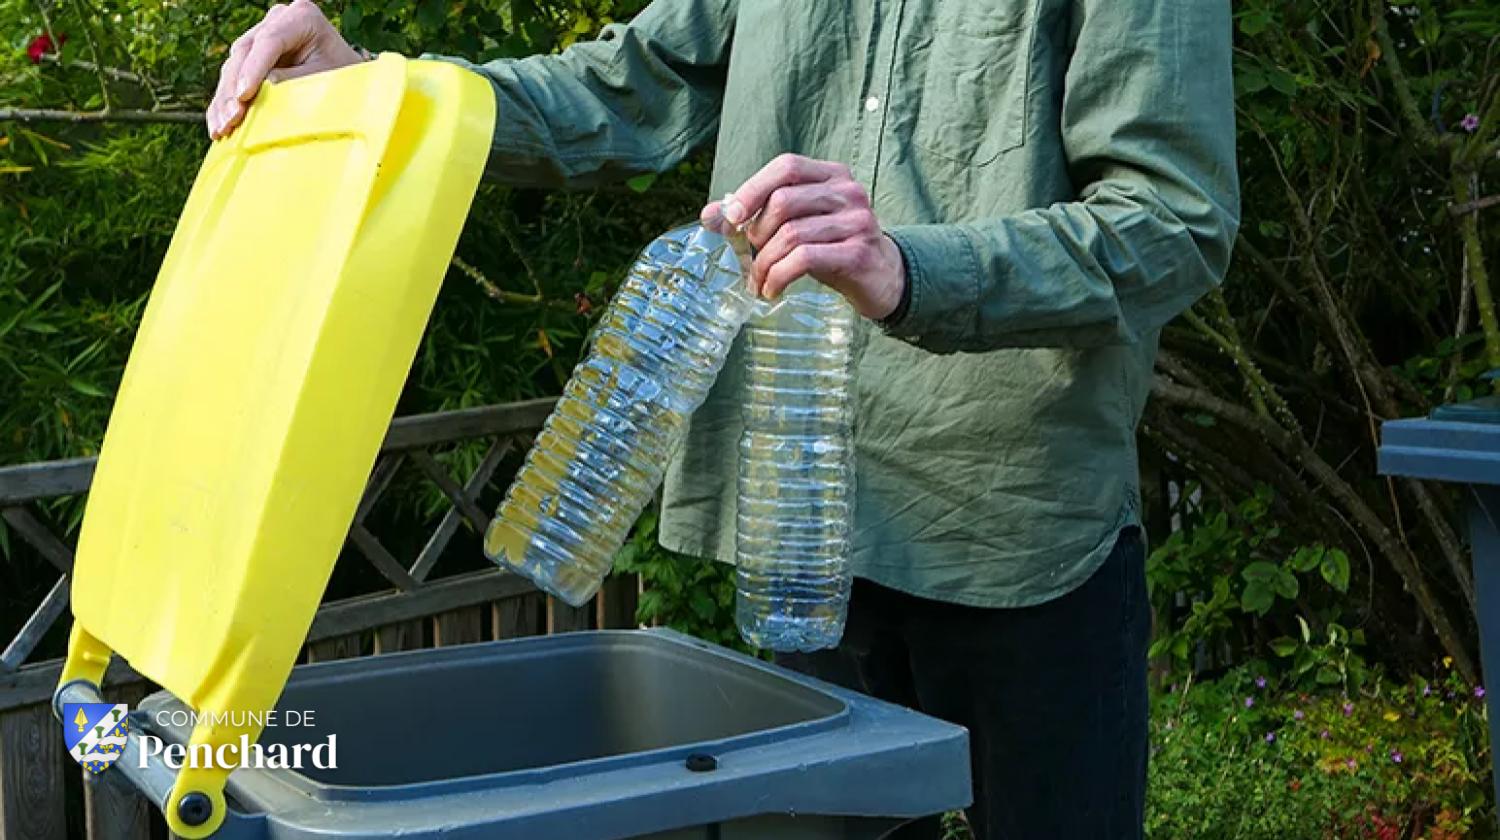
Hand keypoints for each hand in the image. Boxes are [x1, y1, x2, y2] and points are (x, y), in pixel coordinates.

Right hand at [206, 0, 365, 139]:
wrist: (350, 78)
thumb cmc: (345, 77)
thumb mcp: (327, 78)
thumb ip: (296, 80)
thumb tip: (260, 90)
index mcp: (302, 16)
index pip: (270, 40)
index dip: (254, 69)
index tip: (244, 96)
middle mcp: (277, 19)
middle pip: (245, 52)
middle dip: (234, 88)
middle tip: (232, 119)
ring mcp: (261, 34)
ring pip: (233, 65)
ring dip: (224, 99)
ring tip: (221, 128)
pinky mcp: (251, 55)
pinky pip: (231, 77)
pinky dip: (223, 103)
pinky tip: (217, 125)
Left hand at [700, 154, 905, 320]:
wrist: (884, 277)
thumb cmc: (834, 246)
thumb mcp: (799, 224)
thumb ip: (759, 215)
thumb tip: (711, 214)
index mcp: (832, 175)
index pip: (787, 166)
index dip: (753, 188)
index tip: (730, 216)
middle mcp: (848, 192)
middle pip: (784, 201)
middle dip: (757, 233)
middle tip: (751, 257)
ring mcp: (857, 222)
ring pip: (791, 234)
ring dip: (764, 263)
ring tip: (758, 281)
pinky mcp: (857, 253)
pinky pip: (804, 259)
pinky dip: (778, 276)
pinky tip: (772, 289)